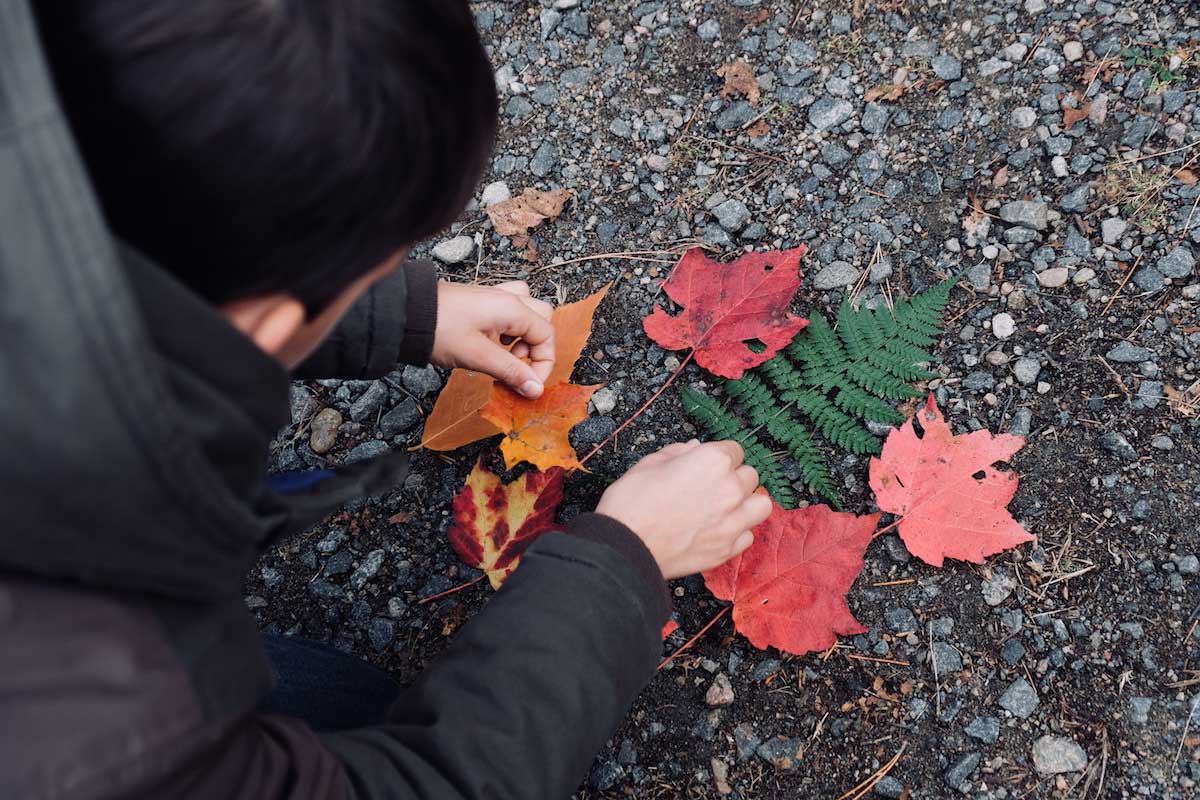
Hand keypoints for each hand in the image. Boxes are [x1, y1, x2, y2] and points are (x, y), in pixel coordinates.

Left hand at [431, 281, 554, 397]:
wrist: (406, 313)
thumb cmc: (438, 329)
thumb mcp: (478, 356)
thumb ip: (510, 372)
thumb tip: (535, 388)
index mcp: (512, 308)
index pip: (547, 336)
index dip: (543, 364)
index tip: (529, 384)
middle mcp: (506, 299)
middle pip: (542, 319)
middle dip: (536, 347)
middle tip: (517, 366)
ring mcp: (492, 298)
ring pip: (526, 312)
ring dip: (524, 335)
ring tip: (505, 354)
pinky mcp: (479, 302)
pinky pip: (507, 311)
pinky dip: (508, 328)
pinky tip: (493, 342)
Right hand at [595, 440, 772, 578]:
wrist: (625, 546)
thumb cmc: (631, 503)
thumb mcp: (648, 463)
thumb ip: (678, 452)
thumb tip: (693, 448)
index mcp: (713, 461)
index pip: (735, 449)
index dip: (719, 456)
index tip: (707, 464)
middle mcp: (730, 489)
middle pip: (750, 476)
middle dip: (733, 477)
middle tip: (711, 486)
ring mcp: (732, 522)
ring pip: (761, 505)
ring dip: (747, 503)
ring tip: (727, 507)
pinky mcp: (728, 549)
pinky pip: (748, 535)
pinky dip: (738, 532)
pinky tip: (718, 530)